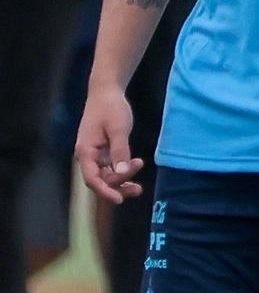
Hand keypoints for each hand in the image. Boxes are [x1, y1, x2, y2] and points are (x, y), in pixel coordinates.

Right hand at [75, 87, 142, 202]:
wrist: (107, 92)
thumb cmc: (111, 107)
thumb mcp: (118, 128)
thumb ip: (120, 151)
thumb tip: (122, 173)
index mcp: (85, 151)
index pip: (92, 178)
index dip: (105, 191)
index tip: (119, 200)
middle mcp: (87, 155)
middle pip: (100, 180)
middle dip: (117, 187)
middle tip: (138, 189)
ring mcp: (95, 154)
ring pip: (106, 176)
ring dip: (121, 182)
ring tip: (139, 187)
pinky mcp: (103, 150)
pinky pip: (110, 167)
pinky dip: (122, 171)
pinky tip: (135, 167)